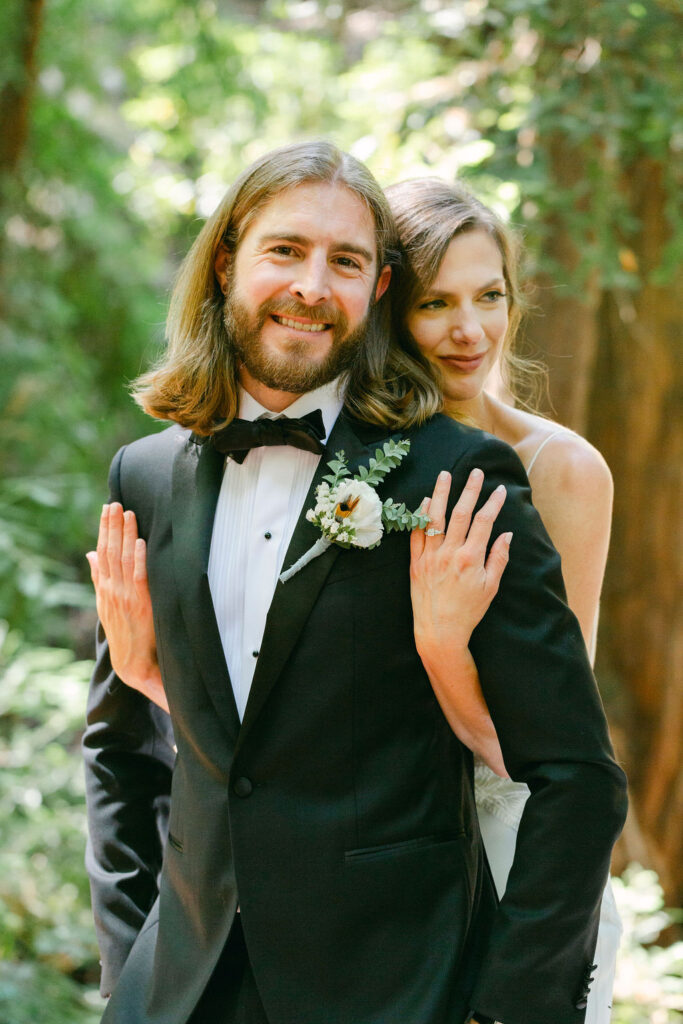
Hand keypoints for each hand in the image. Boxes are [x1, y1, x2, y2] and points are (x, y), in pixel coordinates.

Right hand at [86, 503, 168, 712]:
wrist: (132, 663)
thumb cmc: (123, 633)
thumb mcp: (105, 604)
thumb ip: (98, 578)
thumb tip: (90, 554)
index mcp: (104, 588)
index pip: (102, 552)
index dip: (104, 529)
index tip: (107, 509)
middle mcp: (112, 589)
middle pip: (110, 551)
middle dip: (112, 526)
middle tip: (115, 503)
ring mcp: (125, 596)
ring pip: (123, 559)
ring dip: (125, 535)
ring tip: (127, 513)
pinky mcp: (141, 604)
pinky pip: (140, 576)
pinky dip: (139, 558)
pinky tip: (140, 542)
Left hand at [410, 468, 510, 652]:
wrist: (439, 632)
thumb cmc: (469, 611)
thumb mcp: (490, 587)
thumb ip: (499, 558)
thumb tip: (506, 534)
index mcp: (470, 559)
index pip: (484, 522)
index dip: (492, 503)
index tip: (499, 489)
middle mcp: (449, 554)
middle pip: (460, 513)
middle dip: (470, 490)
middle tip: (476, 472)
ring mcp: (430, 557)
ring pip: (435, 518)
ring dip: (440, 493)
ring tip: (445, 475)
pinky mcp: (415, 563)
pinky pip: (416, 534)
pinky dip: (421, 516)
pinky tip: (426, 500)